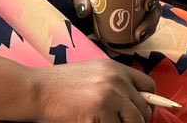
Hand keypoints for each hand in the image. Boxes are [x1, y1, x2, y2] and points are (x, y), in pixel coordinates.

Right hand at [31, 60, 162, 122]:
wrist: (37, 90)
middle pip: (144, 109)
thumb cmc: (61, 84)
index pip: (149, 86)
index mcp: (115, 68)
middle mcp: (116, 81)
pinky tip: (92, 121)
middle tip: (118, 121)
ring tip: (104, 120)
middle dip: (135, 120)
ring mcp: (109, 98)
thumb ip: (114, 82)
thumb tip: (136, 101)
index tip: (140, 111)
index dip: (147, 102)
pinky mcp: (100, 115)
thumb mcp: (92, 73)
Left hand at [59, 0, 165, 44]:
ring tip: (138, 37)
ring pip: (150, 18)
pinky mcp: (132, 19)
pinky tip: (134, 41)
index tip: (147, 4)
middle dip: (151, 19)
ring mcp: (136, 7)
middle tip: (140, 31)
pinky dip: (141, 34)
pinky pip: (142, 26)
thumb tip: (83, 11)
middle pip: (153, 6)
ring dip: (148, 29)